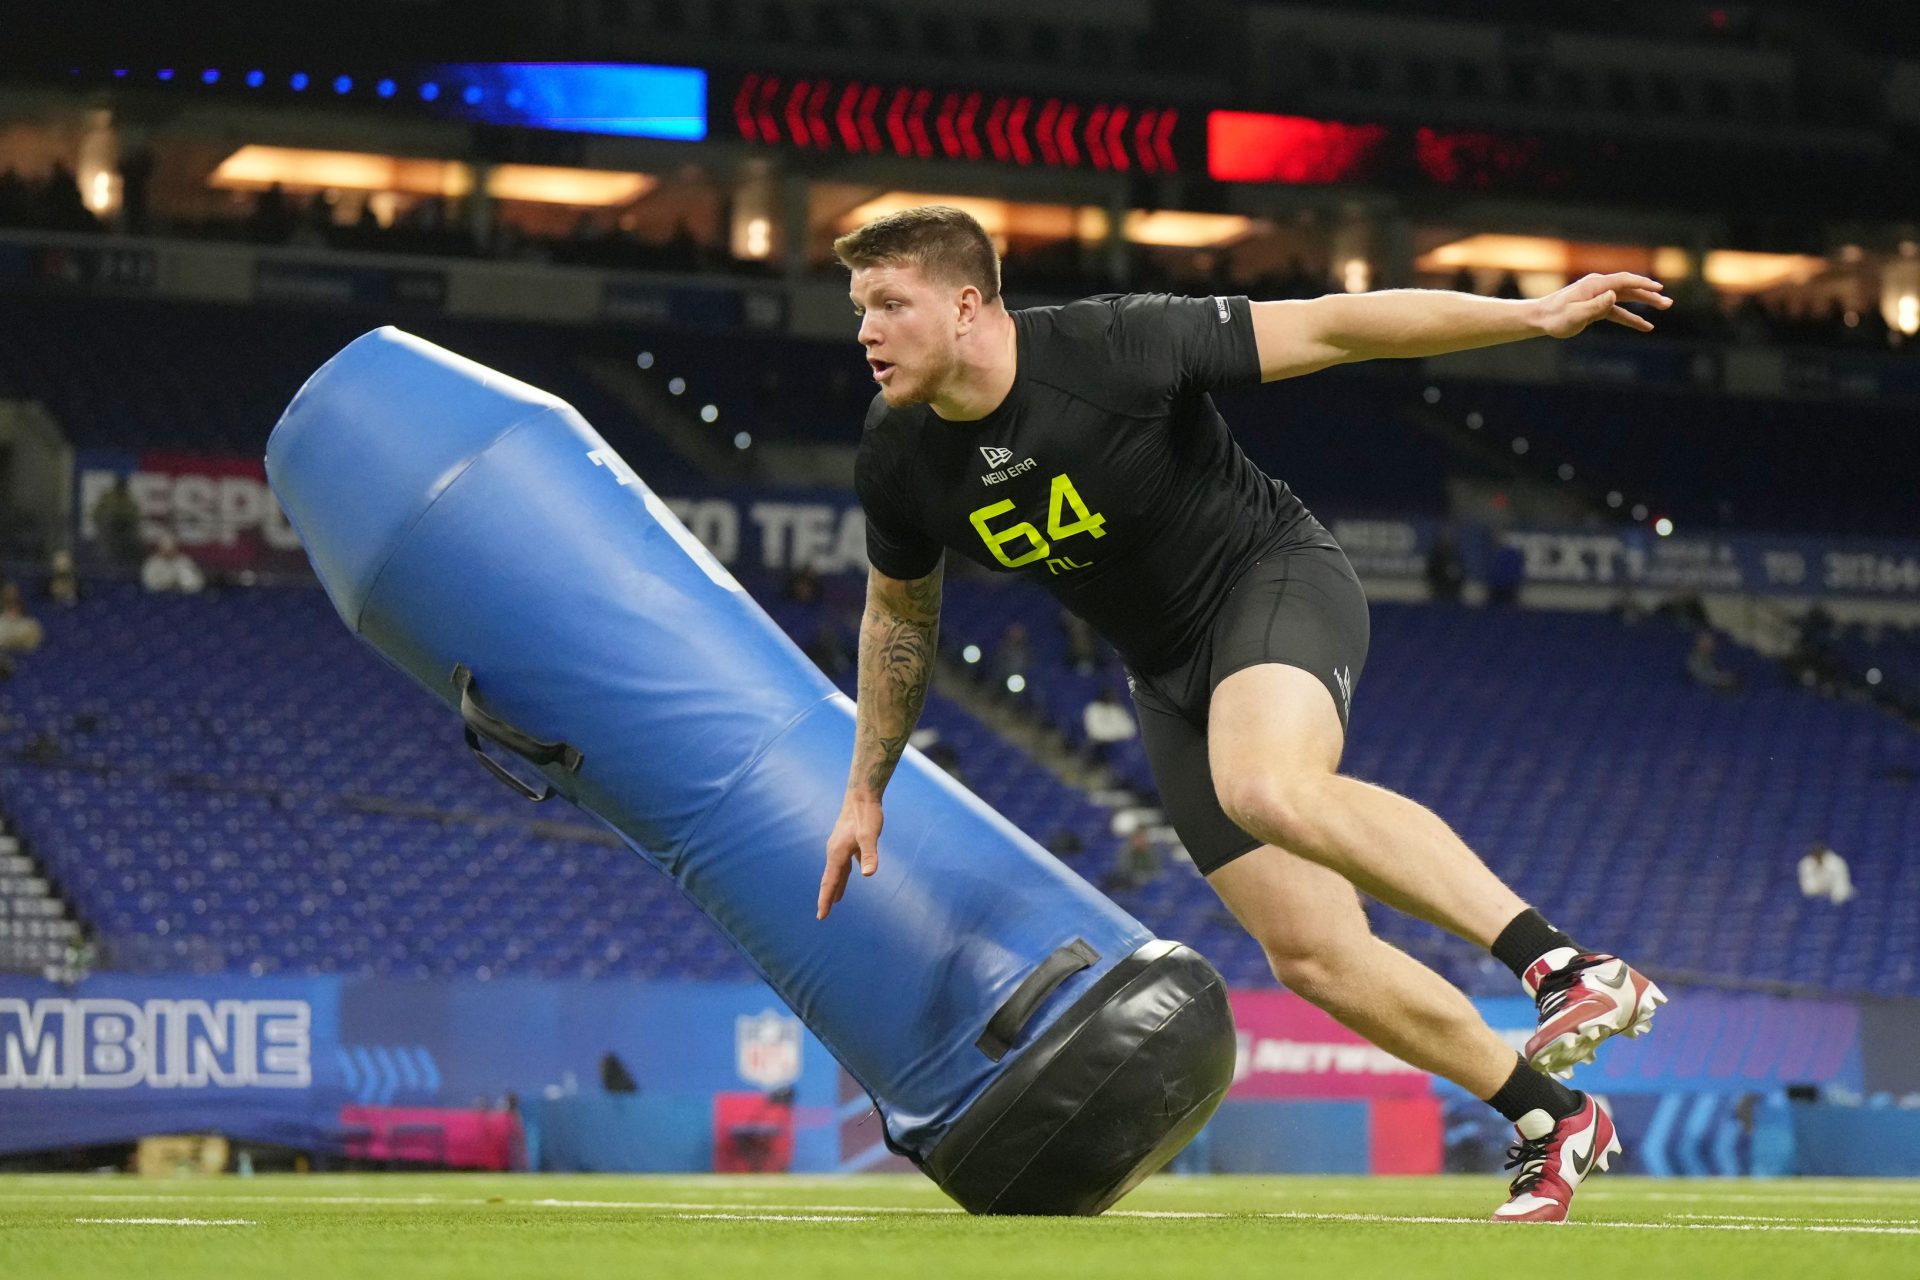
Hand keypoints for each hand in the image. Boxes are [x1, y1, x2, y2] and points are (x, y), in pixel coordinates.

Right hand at [818, 791, 882, 919]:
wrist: (862, 795)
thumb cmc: (866, 815)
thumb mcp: (870, 835)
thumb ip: (869, 855)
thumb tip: (869, 874)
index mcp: (837, 853)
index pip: (829, 881)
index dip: (825, 900)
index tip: (821, 916)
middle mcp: (835, 852)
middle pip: (830, 879)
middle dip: (827, 897)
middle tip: (823, 915)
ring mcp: (840, 847)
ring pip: (837, 871)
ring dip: (836, 886)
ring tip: (835, 901)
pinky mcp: (848, 842)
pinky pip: (845, 863)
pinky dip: (844, 874)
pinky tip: (852, 874)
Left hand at [1535, 272, 1669, 338]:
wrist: (1540, 318)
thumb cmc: (1555, 318)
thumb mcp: (1575, 314)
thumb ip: (1595, 305)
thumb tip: (1613, 295)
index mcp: (1595, 285)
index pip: (1624, 281)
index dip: (1642, 284)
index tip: (1658, 289)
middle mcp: (1599, 287)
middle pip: (1629, 288)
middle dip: (1649, 294)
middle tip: (1667, 303)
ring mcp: (1598, 295)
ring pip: (1627, 298)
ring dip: (1645, 303)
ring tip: (1664, 307)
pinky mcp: (1596, 306)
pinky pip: (1618, 311)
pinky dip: (1631, 317)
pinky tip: (1645, 326)